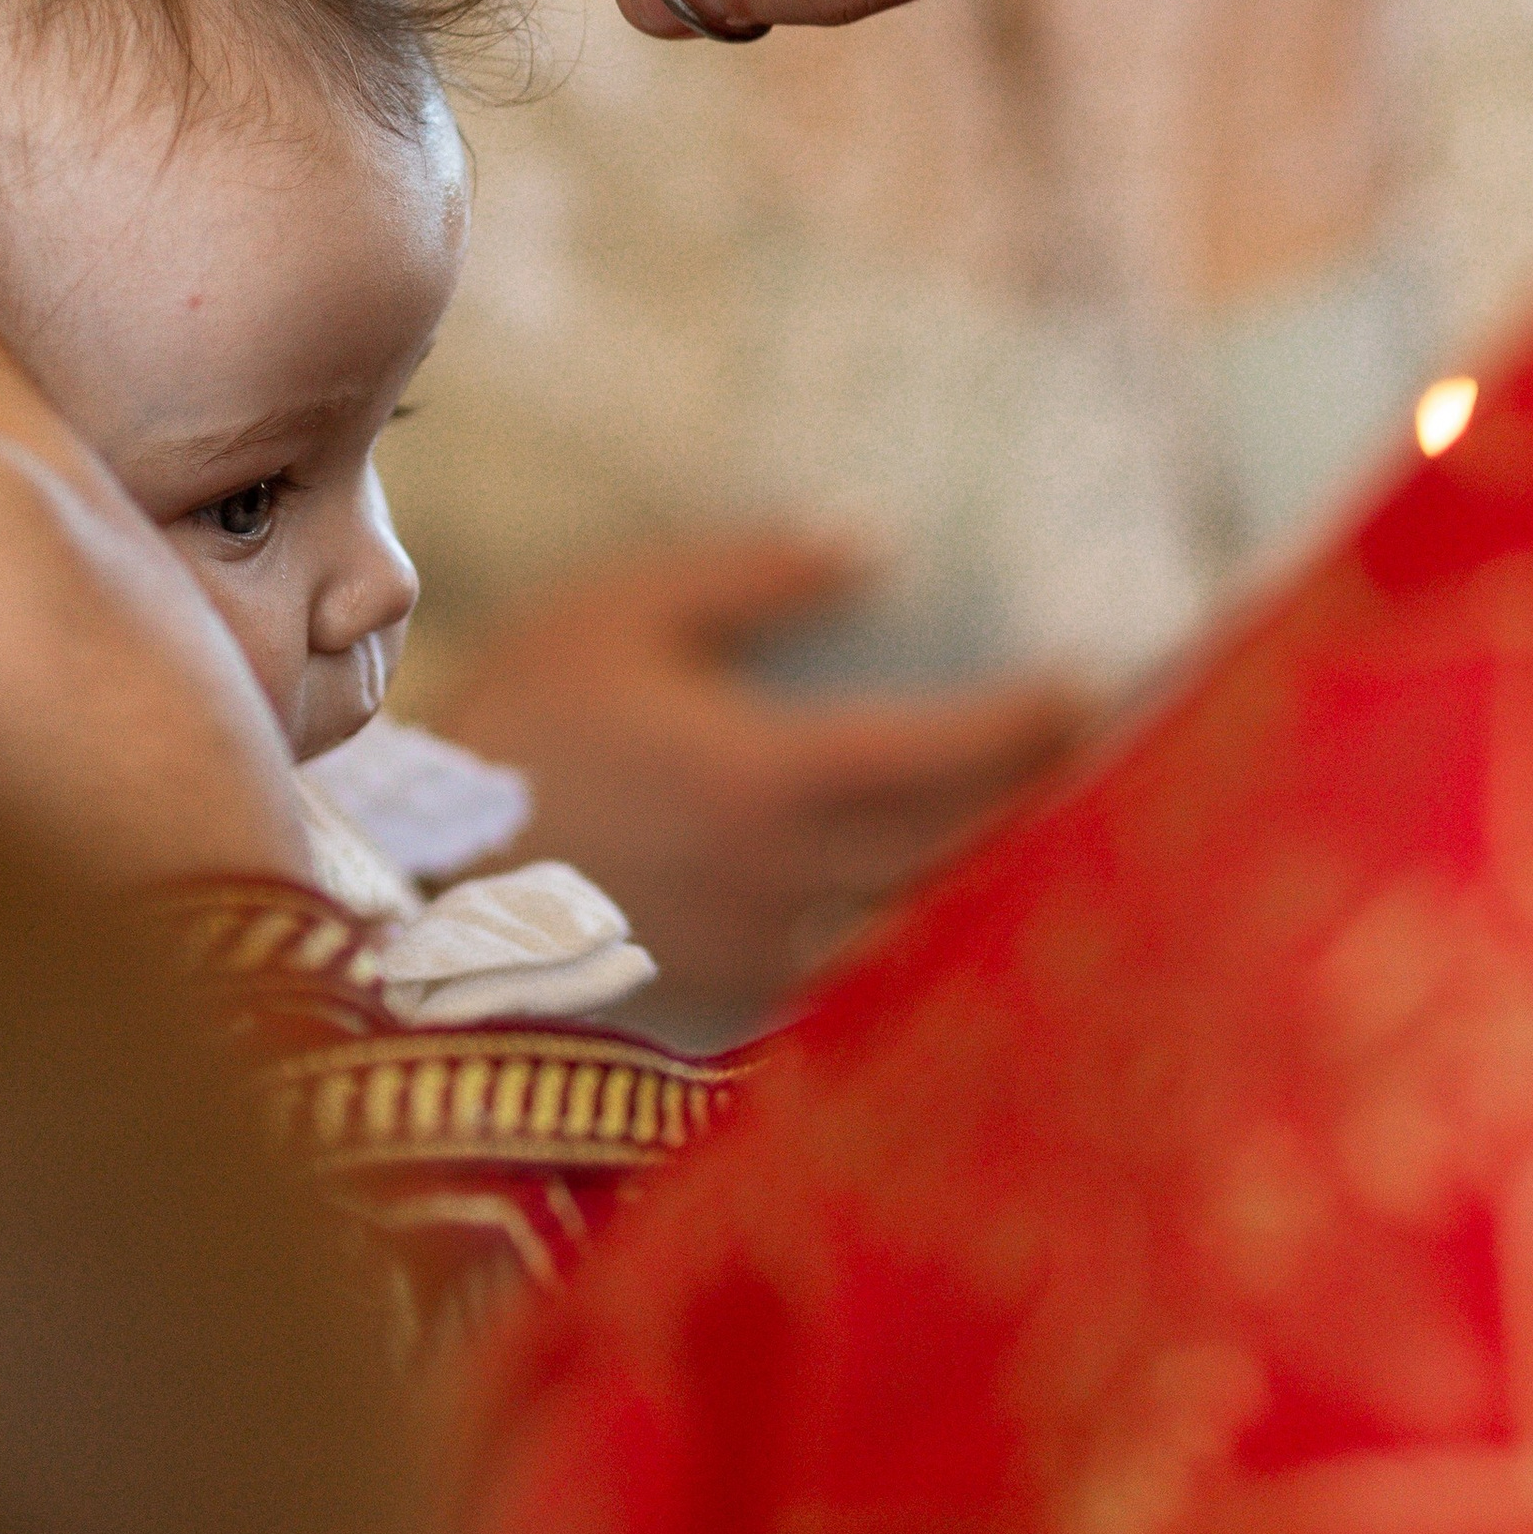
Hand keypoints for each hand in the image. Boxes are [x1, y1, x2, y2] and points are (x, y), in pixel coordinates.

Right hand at [430, 535, 1087, 1008]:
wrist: (417, 875)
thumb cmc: (516, 724)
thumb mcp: (620, 612)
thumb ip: (749, 575)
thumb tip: (869, 545)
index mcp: (771, 774)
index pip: (948, 751)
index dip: (1034, 719)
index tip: (1093, 681)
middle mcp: (791, 876)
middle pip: (966, 845)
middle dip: (1050, 798)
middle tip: (1115, 754)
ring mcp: (768, 947)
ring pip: (928, 919)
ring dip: (1003, 876)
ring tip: (1064, 833)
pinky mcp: (736, 989)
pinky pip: (866, 964)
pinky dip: (927, 931)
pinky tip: (958, 902)